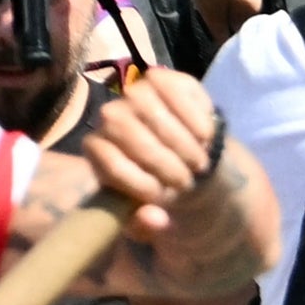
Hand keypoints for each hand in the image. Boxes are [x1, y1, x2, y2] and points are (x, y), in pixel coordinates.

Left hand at [77, 65, 224, 230]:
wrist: (185, 162)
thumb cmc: (161, 190)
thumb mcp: (147, 218)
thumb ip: (144, 225)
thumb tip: (156, 218)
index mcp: (98, 150)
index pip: (104, 155)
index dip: (134, 178)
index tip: (161, 197)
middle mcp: (109, 116)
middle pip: (123, 126)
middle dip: (161, 160)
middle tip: (186, 182)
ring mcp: (135, 94)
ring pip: (149, 106)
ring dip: (181, 141)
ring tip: (199, 164)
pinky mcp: (163, 80)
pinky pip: (175, 89)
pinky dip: (195, 115)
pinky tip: (207, 136)